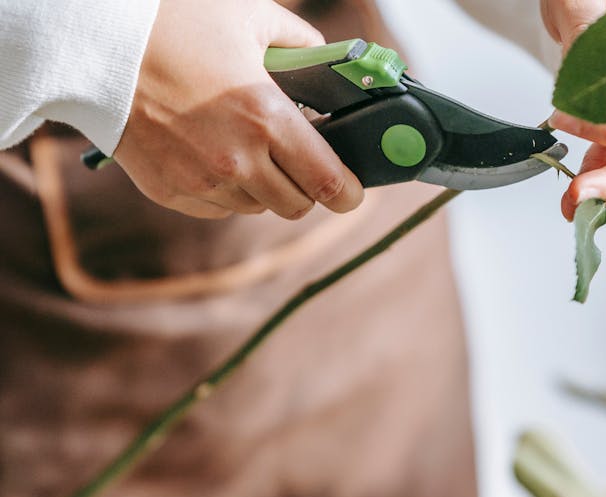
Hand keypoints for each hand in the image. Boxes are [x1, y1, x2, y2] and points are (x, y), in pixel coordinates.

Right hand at [114, 0, 363, 218]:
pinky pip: (219, 208)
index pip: (327, 182)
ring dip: (264, 187)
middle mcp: (237, 161)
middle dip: (307, 188)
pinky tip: (214, 155)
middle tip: (301, 162)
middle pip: (296, 205)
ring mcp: (202, 182)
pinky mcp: (172, 193)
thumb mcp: (248, 16)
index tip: (353, 193)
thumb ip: (298, 40)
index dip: (349, 193)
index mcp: (266, 119)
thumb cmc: (172, 24)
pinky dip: (227, 190)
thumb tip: (322, 54)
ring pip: (257, 208)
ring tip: (249, 149)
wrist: (93, 47)